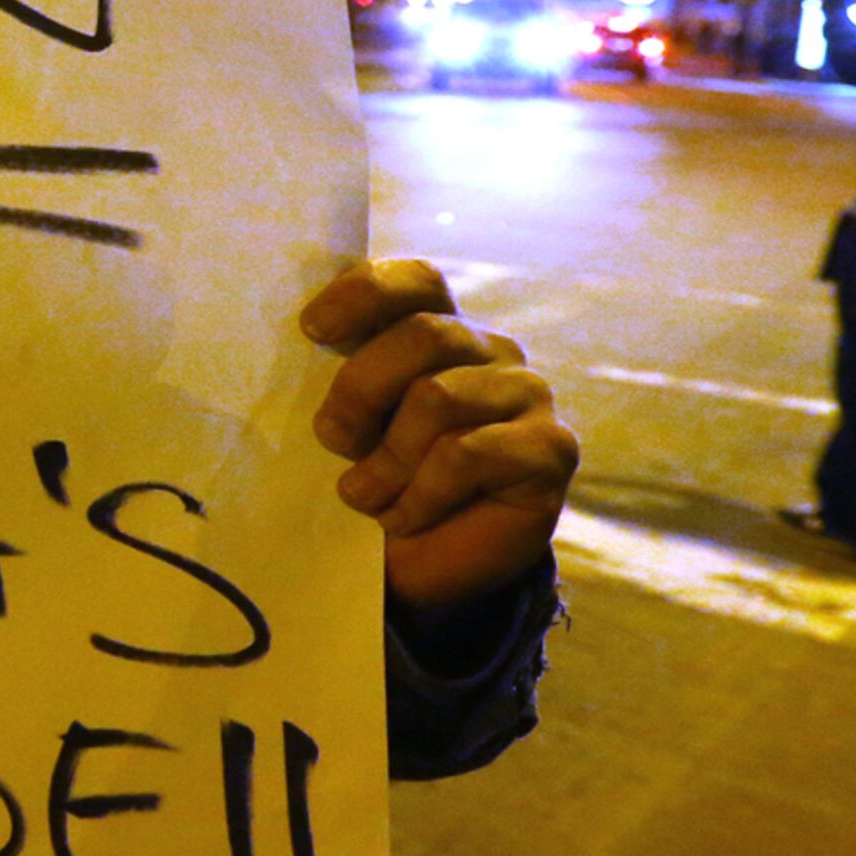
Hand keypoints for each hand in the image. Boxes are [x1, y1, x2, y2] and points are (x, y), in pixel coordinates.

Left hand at [299, 259, 578, 609]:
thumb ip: (342, 384)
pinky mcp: (551, 447)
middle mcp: (490, 352)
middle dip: (360, 389)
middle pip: (422, 335)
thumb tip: (304, 345)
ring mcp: (527, 395)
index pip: (418, 283)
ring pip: (438, 396)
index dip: (365, 293)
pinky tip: (403, 518)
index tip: (312, 330)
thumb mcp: (349, 430)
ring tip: (365, 497)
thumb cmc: (379, 487)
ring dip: (387, 458)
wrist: (423, 572)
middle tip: (331, 439)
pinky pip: (467, 453)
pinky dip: (421, 493)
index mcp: (440, 333)